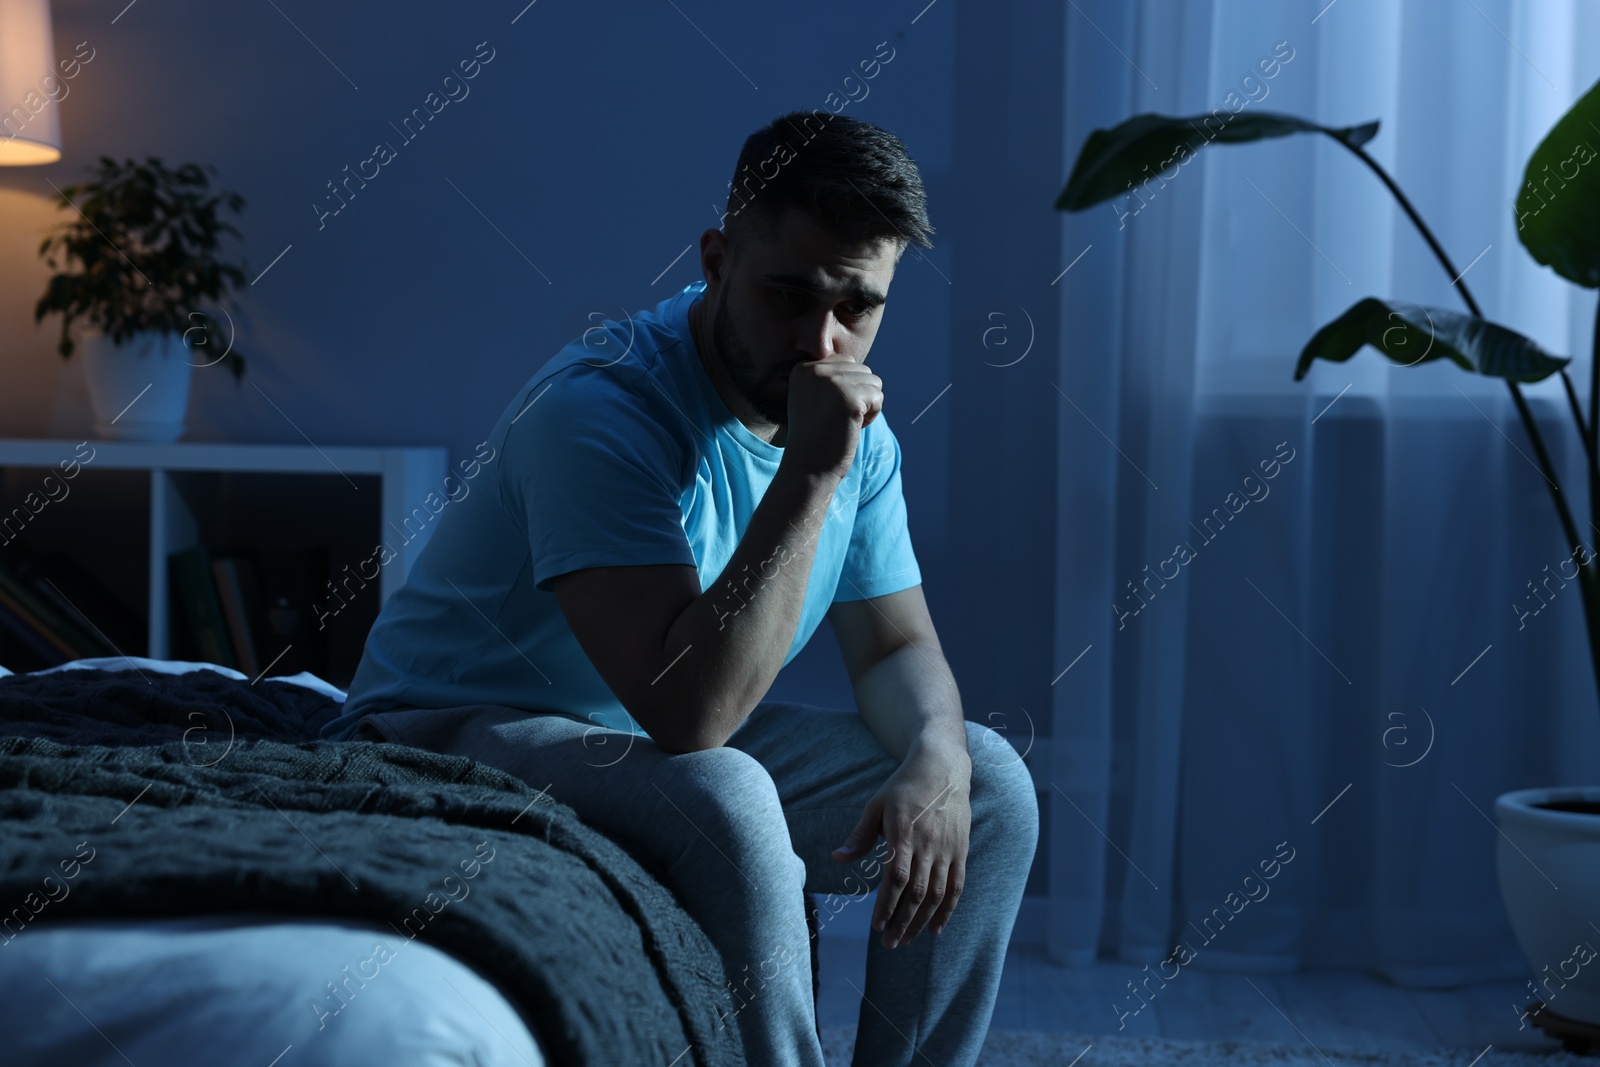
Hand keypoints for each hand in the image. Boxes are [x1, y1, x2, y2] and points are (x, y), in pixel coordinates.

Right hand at [783, 358, 882, 480]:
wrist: (808, 467)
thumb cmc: (815, 435)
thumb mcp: (813, 397)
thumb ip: (830, 377)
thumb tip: (858, 366)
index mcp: (803, 367)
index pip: (845, 363)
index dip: (845, 390)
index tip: (827, 411)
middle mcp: (815, 370)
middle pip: (861, 370)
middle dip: (858, 396)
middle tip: (837, 419)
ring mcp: (833, 382)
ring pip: (873, 381)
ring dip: (867, 405)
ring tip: (845, 422)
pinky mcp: (851, 398)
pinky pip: (878, 397)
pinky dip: (872, 416)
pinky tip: (852, 427)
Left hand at [831, 743, 970, 948]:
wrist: (943, 768)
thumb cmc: (904, 787)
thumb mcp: (877, 806)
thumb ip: (860, 836)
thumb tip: (838, 859)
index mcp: (904, 834)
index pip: (896, 878)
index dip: (886, 905)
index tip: (876, 926)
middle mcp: (928, 845)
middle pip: (916, 893)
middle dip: (902, 922)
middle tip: (888, 944)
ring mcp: (947, 850)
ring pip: (936, 895)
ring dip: (921, 922)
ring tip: (905, 941)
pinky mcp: (960, 852)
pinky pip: (956, 887)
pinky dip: (947, 910)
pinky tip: (935, 930)